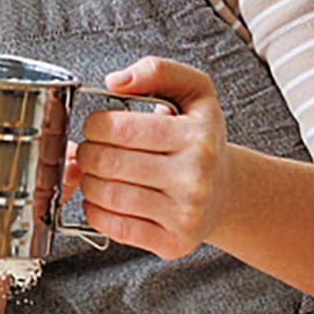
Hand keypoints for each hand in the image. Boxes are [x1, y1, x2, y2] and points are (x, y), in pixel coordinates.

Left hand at [67, 57, 230, 259]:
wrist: (226, 191)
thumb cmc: (200, 139)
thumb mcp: (193, 92)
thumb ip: (157, 71)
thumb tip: (115, 81)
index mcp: (197, 135)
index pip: (120, 129)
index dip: (95, 125)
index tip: (97, 126)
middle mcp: (195, 176)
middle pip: (107, 163)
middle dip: (86, 153)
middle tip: (91, 150)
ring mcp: (185, 213)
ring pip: (106, 195)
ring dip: (88, 182)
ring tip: (97, 173)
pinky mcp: (173, 242)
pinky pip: (113, 227)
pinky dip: (95, 211)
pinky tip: (103, 198)